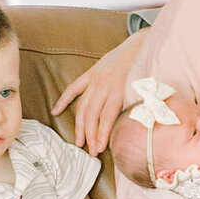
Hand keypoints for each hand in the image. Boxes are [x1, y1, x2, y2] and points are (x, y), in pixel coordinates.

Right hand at [51, 31, 145, 154]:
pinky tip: (55, 111)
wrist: (138, 46)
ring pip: (82, 106)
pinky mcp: (90, 74)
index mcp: (119, 90)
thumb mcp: (144, 89)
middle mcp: (104, 86)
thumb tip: (133, 129)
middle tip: (90, 152)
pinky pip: (73, 88)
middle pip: (92, 115)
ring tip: (79, 142)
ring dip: (79, 126)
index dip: (102, 134)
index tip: (100, 149)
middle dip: (90, 135)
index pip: (107, 117)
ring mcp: (95, 79)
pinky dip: (63, 99)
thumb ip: (136, 106)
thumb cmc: (143, 71)